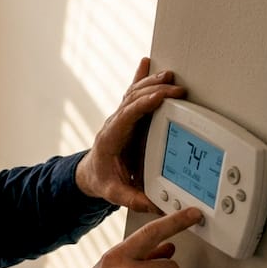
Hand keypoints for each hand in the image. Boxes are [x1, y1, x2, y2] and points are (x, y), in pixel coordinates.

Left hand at [76, 57, 185, 212]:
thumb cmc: (101, 180)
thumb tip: (153, 204)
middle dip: (154, 91)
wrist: (89, 174)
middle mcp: (115, 124)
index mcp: (110, 138)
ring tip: (169, 75)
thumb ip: (132, 199)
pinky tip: (146, 62)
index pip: (127, 116)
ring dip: (151, 82)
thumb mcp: (113, 193)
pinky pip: (133, 93)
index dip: (143, 105)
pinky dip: (140, 77)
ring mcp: (121, 118)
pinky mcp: (127, 117)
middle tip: (177, 89)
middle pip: (133, 100)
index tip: (160, 97)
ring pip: (134, 94)